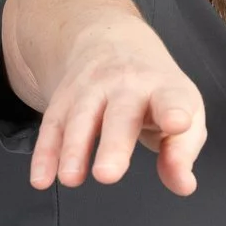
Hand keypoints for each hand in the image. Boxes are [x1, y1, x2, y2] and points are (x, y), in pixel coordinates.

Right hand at [29, 19, 207, 194]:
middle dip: (113, 144)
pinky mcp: (64, 99)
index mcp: (163, 87)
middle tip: (108, 174)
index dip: (175, 110)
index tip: (178, 123)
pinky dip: (44, 153)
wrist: (112, 41)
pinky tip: (41, 178)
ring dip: (73, 149)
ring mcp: (90, 89)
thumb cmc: (155, 90)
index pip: (171, 98)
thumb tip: (183, 185)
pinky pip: (52, 127)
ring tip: (71, 179)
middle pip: (120, 113)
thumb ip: (182, 152)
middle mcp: (125, 84)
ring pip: (80, 118)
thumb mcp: (184, 112)